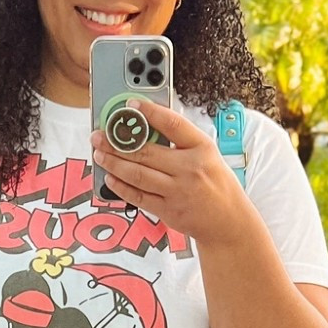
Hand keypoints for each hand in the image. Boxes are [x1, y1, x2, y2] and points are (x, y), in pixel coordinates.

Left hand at [92, 100, 254, 247]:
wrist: (228, 221)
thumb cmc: (216, 184)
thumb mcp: (207, 155)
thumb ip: (181, 142)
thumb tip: (147, 127)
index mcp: (201, 148)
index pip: (172, 124)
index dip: (149, 113)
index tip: (131, 105)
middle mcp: (189, 168)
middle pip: (146, 151)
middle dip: (117, 142)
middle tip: (99, 135)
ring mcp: (178, 191)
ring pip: (137, 174)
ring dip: (113, 163)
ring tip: (99, 154)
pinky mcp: (168, 210)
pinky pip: (138, 196)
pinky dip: (120, 187)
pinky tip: (109, 178)